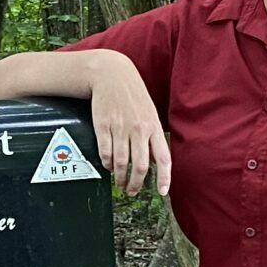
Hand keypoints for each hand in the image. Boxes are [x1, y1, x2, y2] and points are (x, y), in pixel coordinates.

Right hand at [91, 52, 171, 197]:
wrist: (111, 74)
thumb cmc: (132, 94)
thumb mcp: (149, 112)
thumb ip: (152, 136)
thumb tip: (153, 161)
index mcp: (153, 126)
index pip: (163, 158)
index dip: (164, 178)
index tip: (162, 192)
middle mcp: (138, 129)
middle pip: (139, 166)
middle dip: (136, 184)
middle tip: (133, 191)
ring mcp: (120, 128)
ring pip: (120, 163)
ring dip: (120, 178)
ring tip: (120, 183)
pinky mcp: (102, 126)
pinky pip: (105, 152)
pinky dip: (107, 164)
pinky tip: (108, 166)